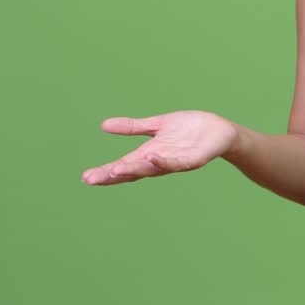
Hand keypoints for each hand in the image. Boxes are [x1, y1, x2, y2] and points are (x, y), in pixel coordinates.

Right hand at [81, 110, 237, 184]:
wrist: (218, 131)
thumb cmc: (188, 130)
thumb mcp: (156, 126)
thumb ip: (133, 127)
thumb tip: (104, 125)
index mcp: (149, 154)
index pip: (123, 166)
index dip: (106, 173)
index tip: (86, 177)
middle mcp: (159, 161)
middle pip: (133, 171)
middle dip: (113, 175)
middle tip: (92, 179)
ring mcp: (176, 162)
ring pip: (152, 168)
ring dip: (135, 169)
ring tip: (116, 169)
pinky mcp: (193, 159)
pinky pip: (177, 162)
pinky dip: (164, 160)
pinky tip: (152, 156)